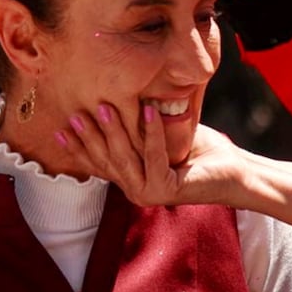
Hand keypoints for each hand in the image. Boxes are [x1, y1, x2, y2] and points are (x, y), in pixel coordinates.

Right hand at [56, 103, 246, 206]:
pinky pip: (154, 155)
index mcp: (131, 179)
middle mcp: (135, 190)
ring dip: (114, 131)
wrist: (232, 170)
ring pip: (125, 158)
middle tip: (76, 112)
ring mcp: (148, 193)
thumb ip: (139, 127)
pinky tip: (149, 110)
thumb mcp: (161, 135)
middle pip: (107, 160)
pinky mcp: (166, 190)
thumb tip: (121, 98)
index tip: (59, 128)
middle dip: (90, 135)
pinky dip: (152, 131)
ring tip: (103, 107)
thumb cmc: (199, 150)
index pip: (98, 163)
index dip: (78, 147)